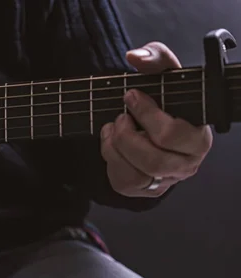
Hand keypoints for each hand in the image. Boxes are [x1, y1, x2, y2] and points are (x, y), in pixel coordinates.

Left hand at [99, 42, 212, 197]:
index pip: (171, 134)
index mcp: (198, 138)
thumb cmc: (163, 101)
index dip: (145, 114)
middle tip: (120, 116)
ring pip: (137, 175)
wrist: (151, 124)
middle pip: (154, 161)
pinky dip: (110, 160)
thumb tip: (135, 56)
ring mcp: (166, 180)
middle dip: (127, 136)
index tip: (130, 95)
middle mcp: (186, 164)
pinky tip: (111, 143)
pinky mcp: (145, 189)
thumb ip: (156, 58)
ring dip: (117, 148)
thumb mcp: (164, 75)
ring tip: (114, 128)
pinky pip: (124, 183)